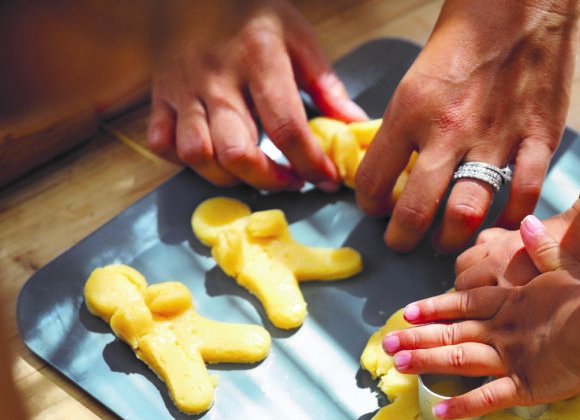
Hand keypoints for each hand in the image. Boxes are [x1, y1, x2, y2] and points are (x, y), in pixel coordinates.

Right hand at [148, 0, 366, 191]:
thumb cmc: (253, 11)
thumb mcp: (299, 37)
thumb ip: (327, 86)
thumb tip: (356, 125)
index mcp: (259, 59)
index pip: (286, 127)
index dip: (311, 163)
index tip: (327, 178)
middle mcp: (216, 76)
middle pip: (237, 152)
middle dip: (269, 179)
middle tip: (291, 179)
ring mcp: (183, 87)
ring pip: (196, 154)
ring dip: (228, 176)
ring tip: (253, 173)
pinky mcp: (160, 95)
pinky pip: (161, 143)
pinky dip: (185, 162)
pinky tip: (213, 157)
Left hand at [355, 0, 579, 252]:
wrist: (523, 1)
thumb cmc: (467, 31)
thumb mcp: (418, 74)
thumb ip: (408, 122)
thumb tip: (396, 162)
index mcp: (410, 109)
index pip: (373, 180)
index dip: (369, 205)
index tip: (376, 209)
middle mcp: (448, 131)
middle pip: (415, 210)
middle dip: (403, 238)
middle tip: (403, 242)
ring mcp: (496, 138)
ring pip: (467, 213)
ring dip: (451, 238)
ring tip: (446, 241)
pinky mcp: (538, 138)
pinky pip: (523, 196)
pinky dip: (510, 220)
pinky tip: (501, 224)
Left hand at [383, 215, 579, 418]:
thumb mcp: (565, 264)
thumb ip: (543, 247)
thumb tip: (528, 223)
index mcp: (510, 302)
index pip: (464, 304)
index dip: (434, 308)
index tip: (408, 313)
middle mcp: (501, 329)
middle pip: (451, 332)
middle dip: (417, 338)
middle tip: (387, 344)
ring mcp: (509, 358)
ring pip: (459, 359)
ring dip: (427, 362)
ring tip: (398, 367)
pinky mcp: (523, 386)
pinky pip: (487, 398)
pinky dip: (462, 405)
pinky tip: (439, 410)